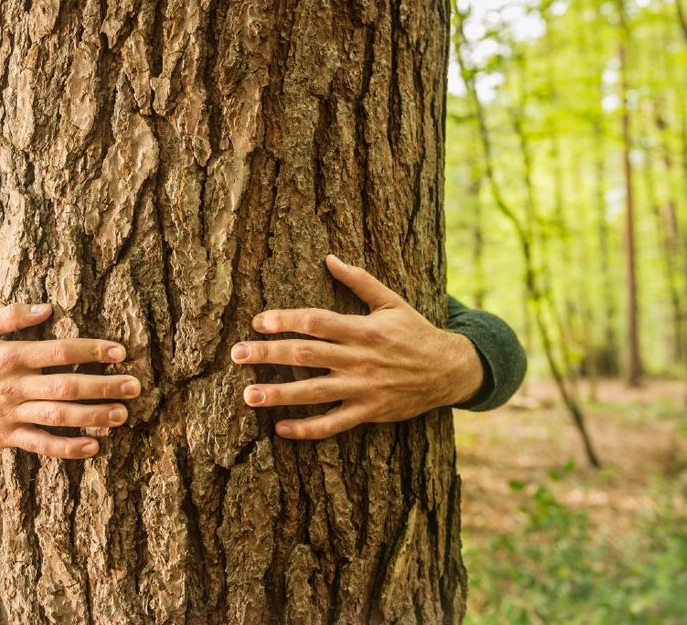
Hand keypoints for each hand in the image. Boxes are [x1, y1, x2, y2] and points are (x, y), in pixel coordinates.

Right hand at [0, 303, 139, 458]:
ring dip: (93, 416)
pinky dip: (67, 448)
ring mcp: (10, 413)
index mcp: (11, 356)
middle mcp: (14, 386)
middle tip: (134, 386)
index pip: (60, 351)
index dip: (92, 351)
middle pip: (67, 385)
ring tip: (122, 415)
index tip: (120, 352)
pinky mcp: (6, 436)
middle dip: (104, 386)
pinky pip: (41, 444)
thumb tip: (48, 307)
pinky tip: (93, 447)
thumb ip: (12, 316)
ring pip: (58, 416)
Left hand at [230, 255, 482, 439]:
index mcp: (363, 329)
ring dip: (279, 394)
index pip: (316, 322)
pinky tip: (280, 428)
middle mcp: (359, 359)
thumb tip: (330, 258)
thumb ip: (359, 280)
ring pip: (314, 392)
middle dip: (269, 354)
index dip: (285, 321)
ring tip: (249, 395)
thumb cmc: (415, 332)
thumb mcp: (392, 301)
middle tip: (237, 354)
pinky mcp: (368, 413)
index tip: (258, 322)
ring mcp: (363, 388)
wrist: (450, 370)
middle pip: (306, 355)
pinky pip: (333, 424)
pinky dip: (307, 429)